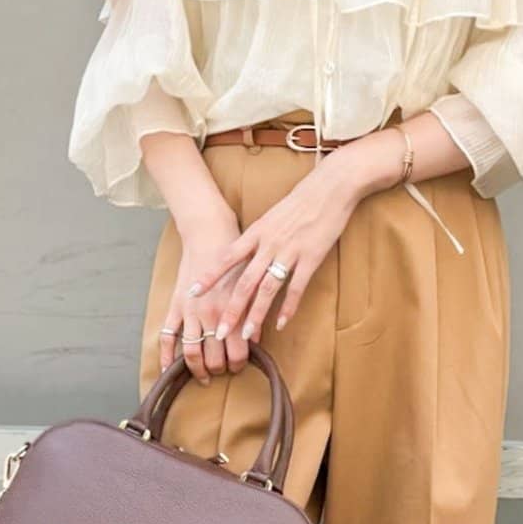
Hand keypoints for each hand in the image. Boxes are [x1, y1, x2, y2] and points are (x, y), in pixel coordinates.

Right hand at [160, 210, 249, 385]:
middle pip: (214, 356)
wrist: (210, 234)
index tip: (239, 366)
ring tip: (204, 377)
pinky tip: (168, 369)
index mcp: (232, 310)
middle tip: (222, 372)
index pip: (237, 351)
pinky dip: (166, 355)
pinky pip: (167, 335)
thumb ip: (252, 313)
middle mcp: (210, 315)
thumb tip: (254, 339)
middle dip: (219, 369)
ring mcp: (190, 311)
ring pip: (191, 351)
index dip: (239, 364)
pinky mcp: (176, 305)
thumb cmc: (236, 258)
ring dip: (198, 369)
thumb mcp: (250, 285)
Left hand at [185, 160, 357, 341]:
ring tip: (247, 335)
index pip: (227, 258)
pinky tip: (281, 324)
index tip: (193, 293)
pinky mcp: (311, 258)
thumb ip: (259, 236)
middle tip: (219, 332)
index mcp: (256, 232)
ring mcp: (289, 251)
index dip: (209, 276)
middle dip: (230, 309)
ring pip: (267, 289)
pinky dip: (288, 308)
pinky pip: (296, 288)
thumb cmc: (301, 201)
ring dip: (256, 315)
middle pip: (244, 282)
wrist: (330, 187)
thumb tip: (246, 253)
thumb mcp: (272, 216)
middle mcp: (268, 243)